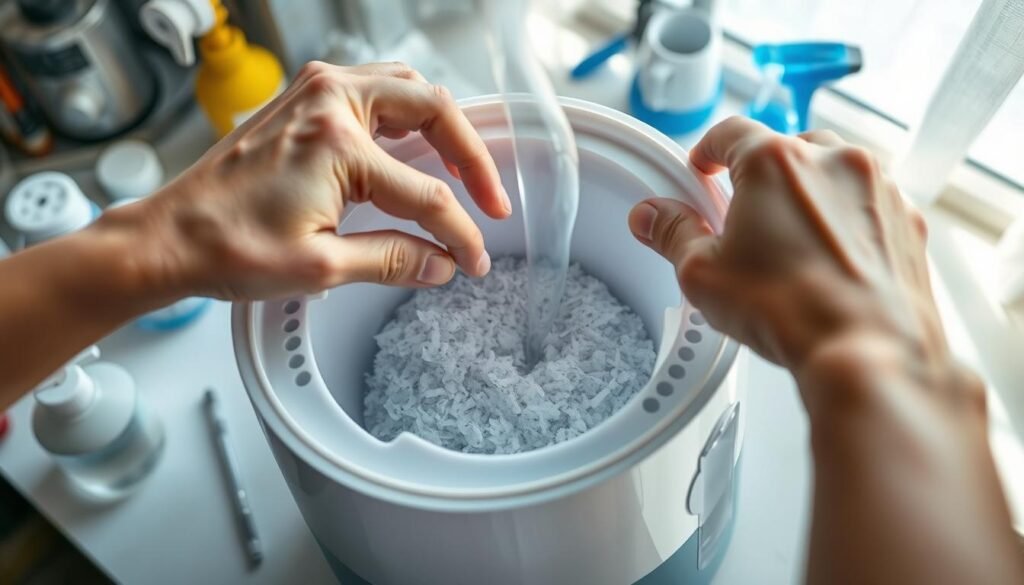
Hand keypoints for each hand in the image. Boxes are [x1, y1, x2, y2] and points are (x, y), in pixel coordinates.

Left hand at [110, 61, 509, 300]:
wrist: (171, 237)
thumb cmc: (227, 247)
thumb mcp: (321, 267)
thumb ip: (393, 260)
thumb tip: (441, 264)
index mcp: (337, 145)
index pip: (426, 194)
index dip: (459, 232)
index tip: (473, 260)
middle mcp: (329, 104)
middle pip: (432, 112)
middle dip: (471, 157)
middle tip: (491, 200)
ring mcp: (314, 94)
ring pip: (406, 88)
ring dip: (442, 125)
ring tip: (461, 168)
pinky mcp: (303, 100)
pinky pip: (374, 88)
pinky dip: (406, 113)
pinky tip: (415, 143)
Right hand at [628, 117, 946, 378]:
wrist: (867, 349)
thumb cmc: (789, 310)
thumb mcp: (704, 274)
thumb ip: (673, 234)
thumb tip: (652, 217)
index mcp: (775, 161)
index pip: (730, 131)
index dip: (709, 149)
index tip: (704, 165)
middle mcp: (833, 160)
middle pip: (785, 148)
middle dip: (762, 176)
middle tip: (745, 216)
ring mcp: (878, 186)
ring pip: (832, 172)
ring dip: (809, 193)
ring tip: (791, 241)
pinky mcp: (907, 218)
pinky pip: (869, 203)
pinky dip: (848, 219)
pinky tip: (831, 258)